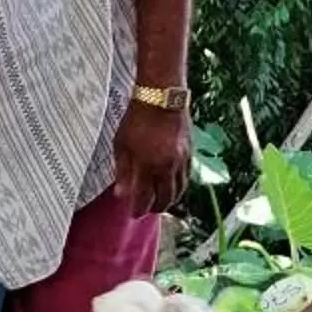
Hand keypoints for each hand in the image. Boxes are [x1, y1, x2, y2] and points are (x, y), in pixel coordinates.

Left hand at [111, 100, 190, 219]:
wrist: (162, 97)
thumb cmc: (137, 118)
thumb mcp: (121, 144)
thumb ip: (122, 171)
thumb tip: (121, 194)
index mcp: (148, 166)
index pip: (145, 197)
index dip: (139, 209)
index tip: (133, 214)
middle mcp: (167, 167)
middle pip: (165, 198)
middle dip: (156, 207)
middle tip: (148, 210)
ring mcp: (181, 160)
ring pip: (179, 189)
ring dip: (171, 199)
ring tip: (162, 202)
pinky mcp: (190, 152)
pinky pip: (187, 177)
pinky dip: (180, 185)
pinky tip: (174, 185)